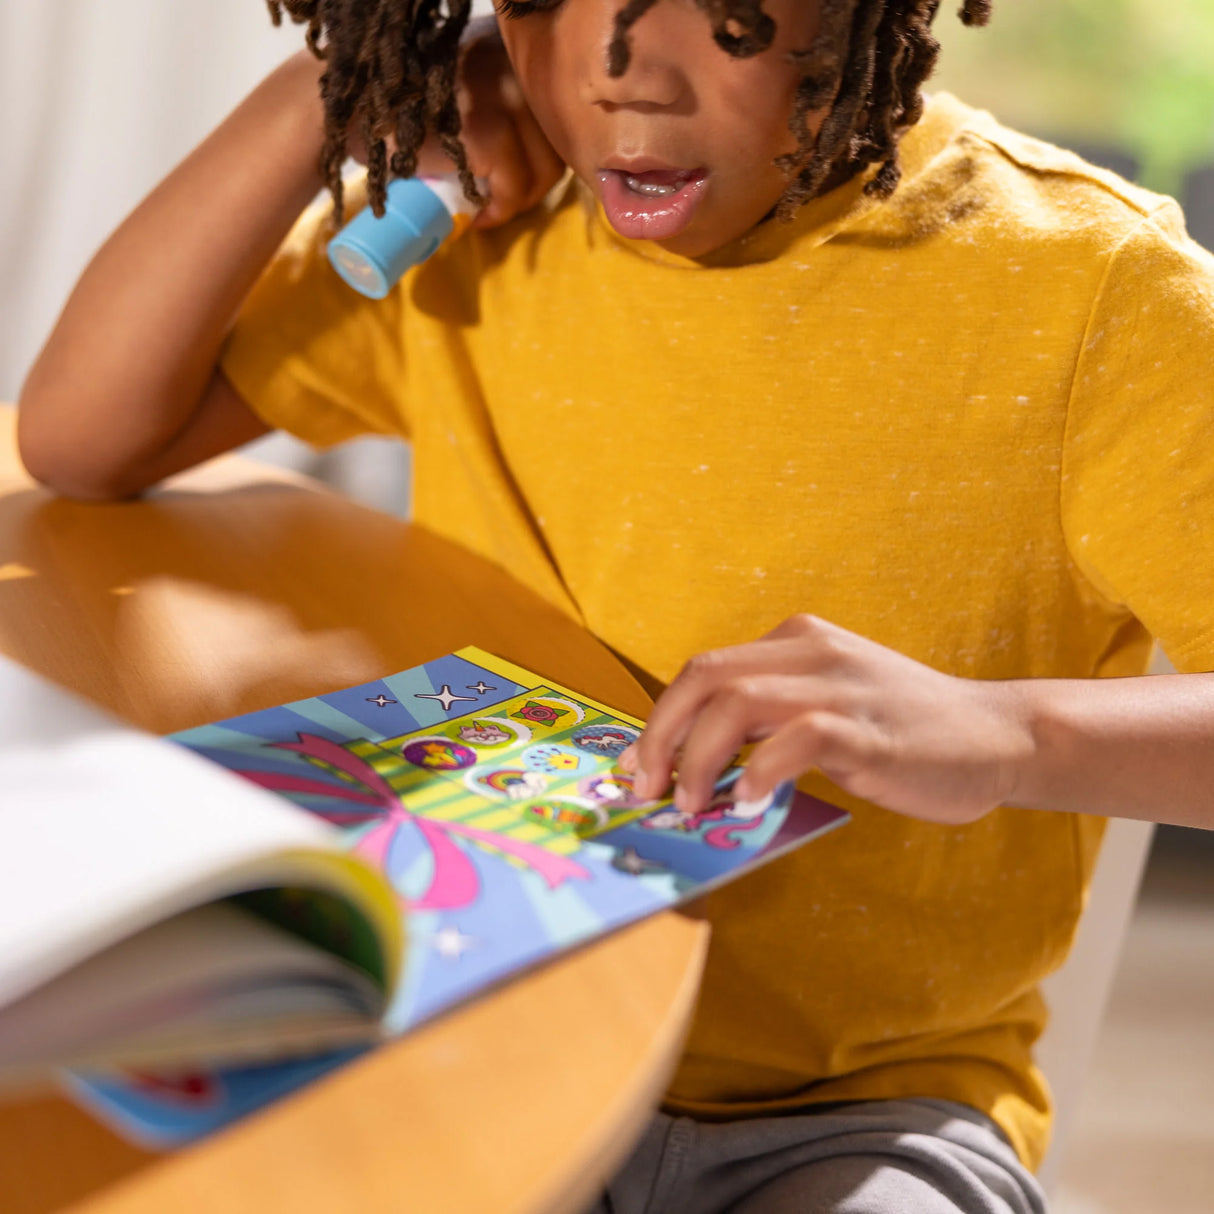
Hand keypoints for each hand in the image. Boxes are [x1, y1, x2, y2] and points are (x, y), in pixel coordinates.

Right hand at [345, 26, 564, 229]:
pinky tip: (481, 217)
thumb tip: (532, 149)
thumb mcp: (455, 84)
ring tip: (491, 209)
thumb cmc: (392, 105)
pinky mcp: (488, 129)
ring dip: (522, 200)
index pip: (551, 107)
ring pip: (545, 166)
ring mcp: (502, 94)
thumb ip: (494, 99)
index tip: (518, 177)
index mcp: (508, 47)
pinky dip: (502, 211)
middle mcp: (512, 62)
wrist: (348, 107)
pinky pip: (516, 186)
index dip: (543, 150)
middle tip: (505, 201)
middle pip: (557, 138)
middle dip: (536, 181)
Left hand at [618, 615, 1034, 824]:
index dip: (659, 720)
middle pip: (705, 676)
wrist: (997, 736)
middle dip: (660, 736)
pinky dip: (761, 773)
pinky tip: (750, 806)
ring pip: (738, 701)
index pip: (703, 670)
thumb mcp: (825, 705)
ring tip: (691, 804)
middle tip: (646, 790)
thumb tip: (692, 766)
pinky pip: (798, 740)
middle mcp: (811, 651)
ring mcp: (841, 687)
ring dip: (698, 758)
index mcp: (796, 640)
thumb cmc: (901, 731)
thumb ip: (768, 720)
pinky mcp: (869, 730)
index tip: (638, 770)